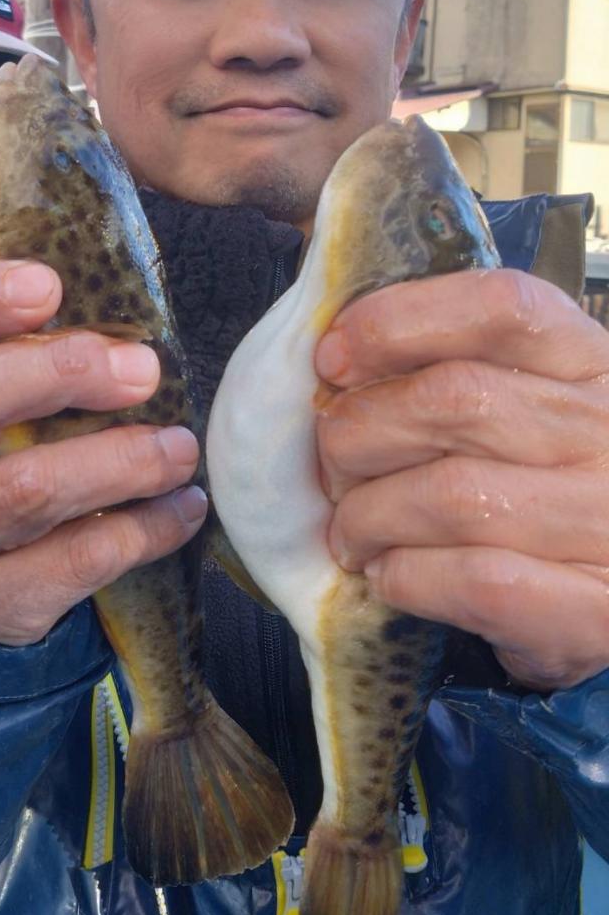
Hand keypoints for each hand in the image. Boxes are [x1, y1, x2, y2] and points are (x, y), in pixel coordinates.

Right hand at [0, 259, 203, 645]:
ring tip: (180, 448)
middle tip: (144, 370)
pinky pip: (70, 562)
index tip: (48, 286)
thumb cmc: (2, 461)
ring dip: (118, 461)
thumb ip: (38, 352)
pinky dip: (142, 530)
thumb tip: (133, 321)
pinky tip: (184, 507)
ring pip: (24, 489)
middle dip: (59, 373)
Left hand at [314, 268, 608, 691]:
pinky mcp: (595, 608)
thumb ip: (447, 365)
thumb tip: (336, 362)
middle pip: (456, 399)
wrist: (608, 581)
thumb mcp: (521, 398)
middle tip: (334, 467)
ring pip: (454, 496)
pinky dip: (406, 577)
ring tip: (352, 532)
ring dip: (370, 516)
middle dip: (360, 433)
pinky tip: (389, 574)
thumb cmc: (542, 477)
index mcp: (590, 360)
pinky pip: (474, 581)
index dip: (397, 323)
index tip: (333, 359)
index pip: (501, 306)